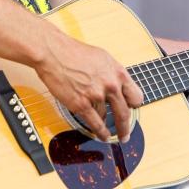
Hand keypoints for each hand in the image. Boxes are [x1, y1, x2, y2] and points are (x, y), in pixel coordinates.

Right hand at [35, 27, 142, 141]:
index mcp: (118, 72)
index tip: (131, 110)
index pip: (136, 96)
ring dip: (106, 125)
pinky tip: (103, 136)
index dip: (133, 105)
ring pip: (106, 117)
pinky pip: (95, 124)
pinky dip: (100, 132)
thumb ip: (113, 74)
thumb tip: (119, 86)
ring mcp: (96, 95)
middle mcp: (111, 84)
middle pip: (125, 112)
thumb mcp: (103, 58)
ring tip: (107, 132)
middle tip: (125, 134)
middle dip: (126, 127)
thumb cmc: (74, 52)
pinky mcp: (81, 104)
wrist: (53, 52)